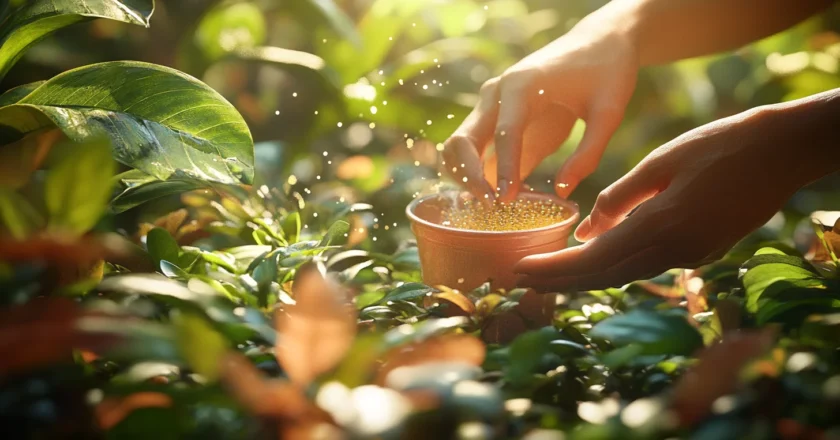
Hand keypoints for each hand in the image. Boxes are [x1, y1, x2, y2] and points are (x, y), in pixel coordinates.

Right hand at [442, 20, 638, 200]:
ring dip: (465, 176)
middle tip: (493, 207)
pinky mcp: (496, 117)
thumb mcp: (610, 111)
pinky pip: (474, 148)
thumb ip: (588, 153)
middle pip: (464, 139)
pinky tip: (494, 196)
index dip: (504, 170)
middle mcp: (497, 92)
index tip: (507, 201)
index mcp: (523, 84)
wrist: (599, 41)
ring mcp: (492, 104)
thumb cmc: (607, 72)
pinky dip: (474, 173)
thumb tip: (561, 191)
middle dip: (470, 176)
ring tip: (490, 206)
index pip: (505, 133)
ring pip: (459, 145)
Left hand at [514, 105, 826, 291]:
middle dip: (559, 282)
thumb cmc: (719, 145)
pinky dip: (613, 266)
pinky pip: (645, 265)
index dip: (554, 269)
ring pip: (625, 275)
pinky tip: (592, 258)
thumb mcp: (661, 162)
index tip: (520, 271)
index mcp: (661, 226)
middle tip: (519, 280)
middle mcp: (675, 251)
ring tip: (546, 274)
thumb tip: (587, 230)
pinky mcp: (701, 253)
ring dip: (584, 278)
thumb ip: (620, 197)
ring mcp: (691, 256)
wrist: (782, 152)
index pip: (594, 260)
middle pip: (604, 278)